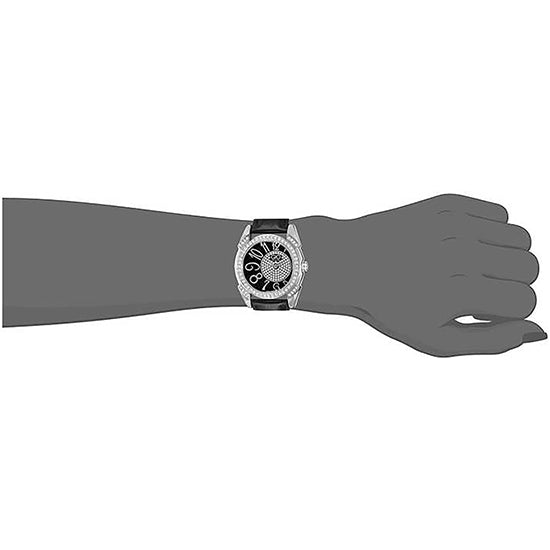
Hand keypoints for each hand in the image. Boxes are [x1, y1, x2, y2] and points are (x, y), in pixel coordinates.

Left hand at [296, 194, 545, 356]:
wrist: (347, 264)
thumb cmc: (390, 307)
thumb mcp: (433, 341)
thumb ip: (491, 342)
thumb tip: (539, 330)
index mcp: (452, 294)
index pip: (525, 300)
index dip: (509, 311)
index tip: (479, 311)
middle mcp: (454, 255)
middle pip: (530, 266)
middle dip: (513, 284)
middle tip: (477, 290)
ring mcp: (449, 224)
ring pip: (521, 237)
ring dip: (506, 257)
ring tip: (473, 268)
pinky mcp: (444, 203)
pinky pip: (500, 213)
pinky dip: (492, 231)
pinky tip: (464, 244)